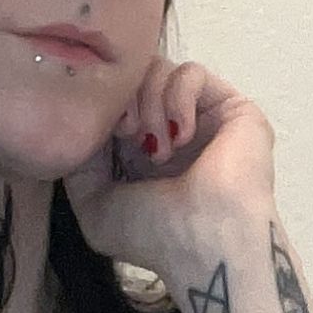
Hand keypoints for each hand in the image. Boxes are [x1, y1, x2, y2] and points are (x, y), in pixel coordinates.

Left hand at [65, 57, 276, 284]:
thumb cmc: (153, 235)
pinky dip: (178, 98)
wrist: (204, 242)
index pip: (112, 101)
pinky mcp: (232, 107)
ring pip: (159, 70)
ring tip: (158, 149)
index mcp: (139, 152)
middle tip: (127, 135)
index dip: (100, 106)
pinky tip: (181, 136)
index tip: (102, 134)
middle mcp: (170, 132)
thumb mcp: (94, 206)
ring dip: (150, 105)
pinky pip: (191, 72)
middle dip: (122, 100)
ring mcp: (201, 119)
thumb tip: (84, 122)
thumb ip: (80, 161)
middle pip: (132, 78)